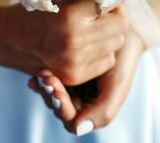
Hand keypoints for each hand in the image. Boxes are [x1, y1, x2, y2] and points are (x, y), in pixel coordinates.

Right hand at [0, 0, 127, 85]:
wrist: (7, 39)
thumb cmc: (34, 10)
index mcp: (69, 15)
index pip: (110, 3)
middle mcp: (74, 41)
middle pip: (120, 25)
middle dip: (115, 14)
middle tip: (104, 10)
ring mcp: (74, 62)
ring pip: (117, 43)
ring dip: (110, 34)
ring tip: (94, 27)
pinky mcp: (74, 76)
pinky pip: (107, 61)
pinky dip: (102, 51)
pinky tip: (87, 44)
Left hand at [28, 30, 144, 134]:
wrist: (121, 31)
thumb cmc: (122, 59)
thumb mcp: (117, 85)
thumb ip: (104, 111)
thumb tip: (78, 129)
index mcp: (93, 111)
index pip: (71, 120)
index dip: (62, 108)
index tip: (57, 90)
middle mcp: (79, 102)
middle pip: (57, 108)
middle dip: (50, 94)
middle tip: (46, 77)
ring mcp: (69, 87)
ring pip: (50, 95)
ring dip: (44, 86)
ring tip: (43, 72)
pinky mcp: (61, 71)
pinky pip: (48, 80)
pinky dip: (42, 77)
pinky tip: (38, 71)